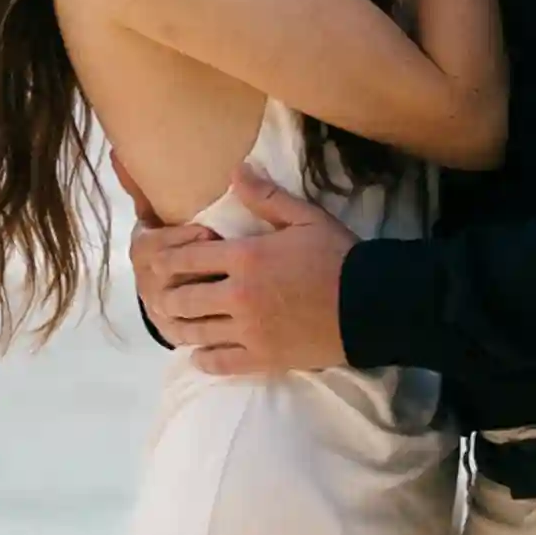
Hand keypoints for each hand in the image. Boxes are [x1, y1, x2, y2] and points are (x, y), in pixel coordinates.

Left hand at [129, 165, 354, 377]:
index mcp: (245, 258)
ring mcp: (249, 331)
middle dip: (169, 294)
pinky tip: (199, 353)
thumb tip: (235, 171)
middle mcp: (238, 296)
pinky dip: (202, 358)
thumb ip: (266, 197)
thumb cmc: (339, 256)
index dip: (169, 257)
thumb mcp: (305, 218)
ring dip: (181, 326)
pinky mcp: (262, 358)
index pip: (187, 257)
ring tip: (179, 320)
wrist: (371, 304)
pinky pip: (219, 363)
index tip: (164, 259)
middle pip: (182, 299)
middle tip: (169, 291)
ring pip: (194, 333)